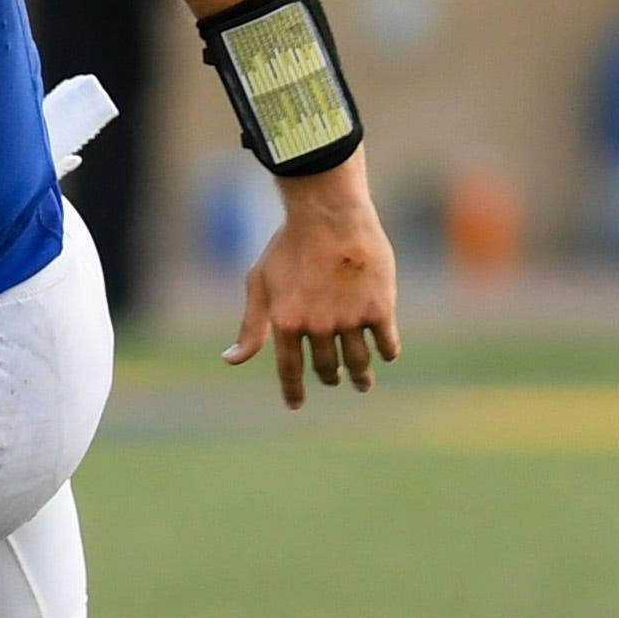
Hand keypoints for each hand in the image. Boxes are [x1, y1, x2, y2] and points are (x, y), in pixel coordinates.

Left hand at [225, 165, 398, 408]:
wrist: (330, 213)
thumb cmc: (290, 244)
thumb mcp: (260, 282)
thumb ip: (250, 325)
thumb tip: (231, 360)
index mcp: (286, 322)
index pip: (289, 371)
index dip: (293, 391)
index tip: (296, 404)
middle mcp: (317, 326)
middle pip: (326, 367)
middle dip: (330, 376)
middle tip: (334, 377)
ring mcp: (350, 319)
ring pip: (358, 362)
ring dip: (360, 376)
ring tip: (362, 381)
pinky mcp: (380, 309)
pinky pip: (387, 344)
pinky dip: (386, 353)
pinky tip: (385, 355)